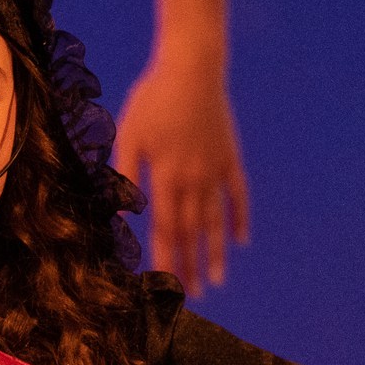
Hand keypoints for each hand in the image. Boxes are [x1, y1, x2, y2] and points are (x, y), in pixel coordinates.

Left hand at [113, 61, 248, 295]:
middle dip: (190, 266)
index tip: (165, 286)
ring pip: (215, 220)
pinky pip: (238, 194)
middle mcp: (194, 179)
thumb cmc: (153, 99)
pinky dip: (240, 218)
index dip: (166, 259)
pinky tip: (241, 241)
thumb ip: (125, 177)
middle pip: (192, 232)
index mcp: (166, 176)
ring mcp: (216, 170)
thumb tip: (122, 218)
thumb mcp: (130, 135)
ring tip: (215, 281)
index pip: (166, 229)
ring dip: (214, 253)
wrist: (193, 67)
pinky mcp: (230, 157)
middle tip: (192, 297)